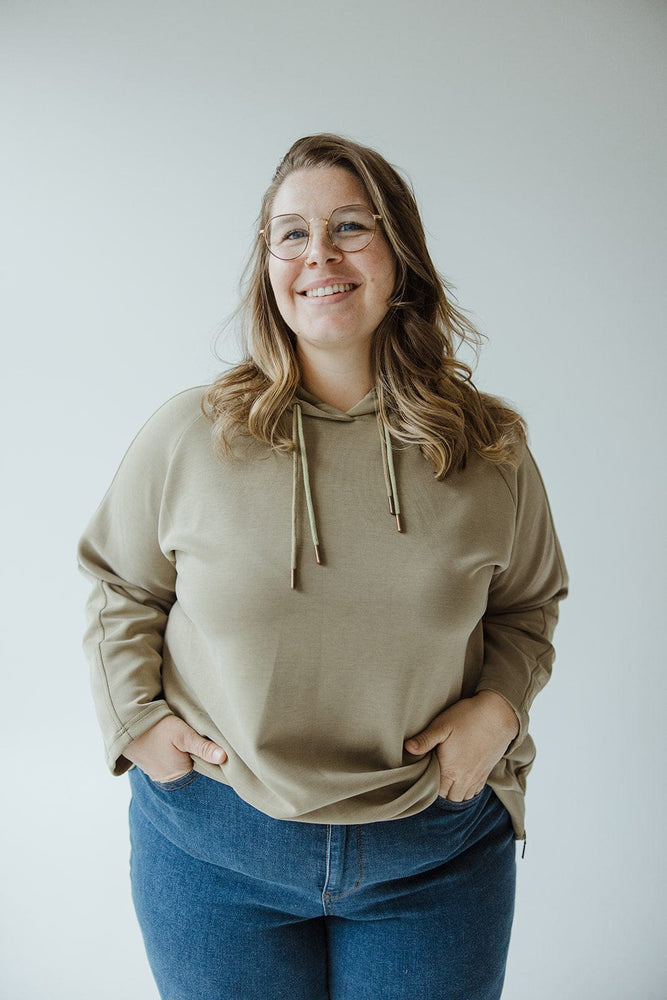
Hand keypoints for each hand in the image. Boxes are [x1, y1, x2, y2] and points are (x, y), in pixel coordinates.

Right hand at [123, 716, 226, 782]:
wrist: (128, 724)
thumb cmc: (157, 728)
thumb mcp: (184, 735)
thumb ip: (204, 747)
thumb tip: (224, 758)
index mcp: (179, 773)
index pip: (201, 765)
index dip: (205, 753)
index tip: (206, 741)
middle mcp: (168, 779)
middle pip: (190, 766)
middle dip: (192, 754)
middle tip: (189, 738)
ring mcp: (158, 774)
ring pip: (178, 764)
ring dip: (180, 755)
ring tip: (176, 741)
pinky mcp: (150, 768)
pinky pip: (166, 764)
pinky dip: (169, 755)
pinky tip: (167, 745)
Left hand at [404, 691, 518, 801]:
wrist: (499, 714)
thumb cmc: (468, 717)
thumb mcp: (442, 725)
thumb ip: (424, 740)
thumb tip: (407, 748)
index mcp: (450, 770)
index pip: (435, 791)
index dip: (427, 786)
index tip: (422, 776)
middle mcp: (464, 779)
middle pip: (448, 798)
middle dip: (439, 792)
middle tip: (432, 778)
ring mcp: (477, 777)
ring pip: (462, 798)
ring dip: (453, 793)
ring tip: (445, 781)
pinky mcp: (486, 773)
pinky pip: (475, 792)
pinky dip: (466, 791)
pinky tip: (460, 780)